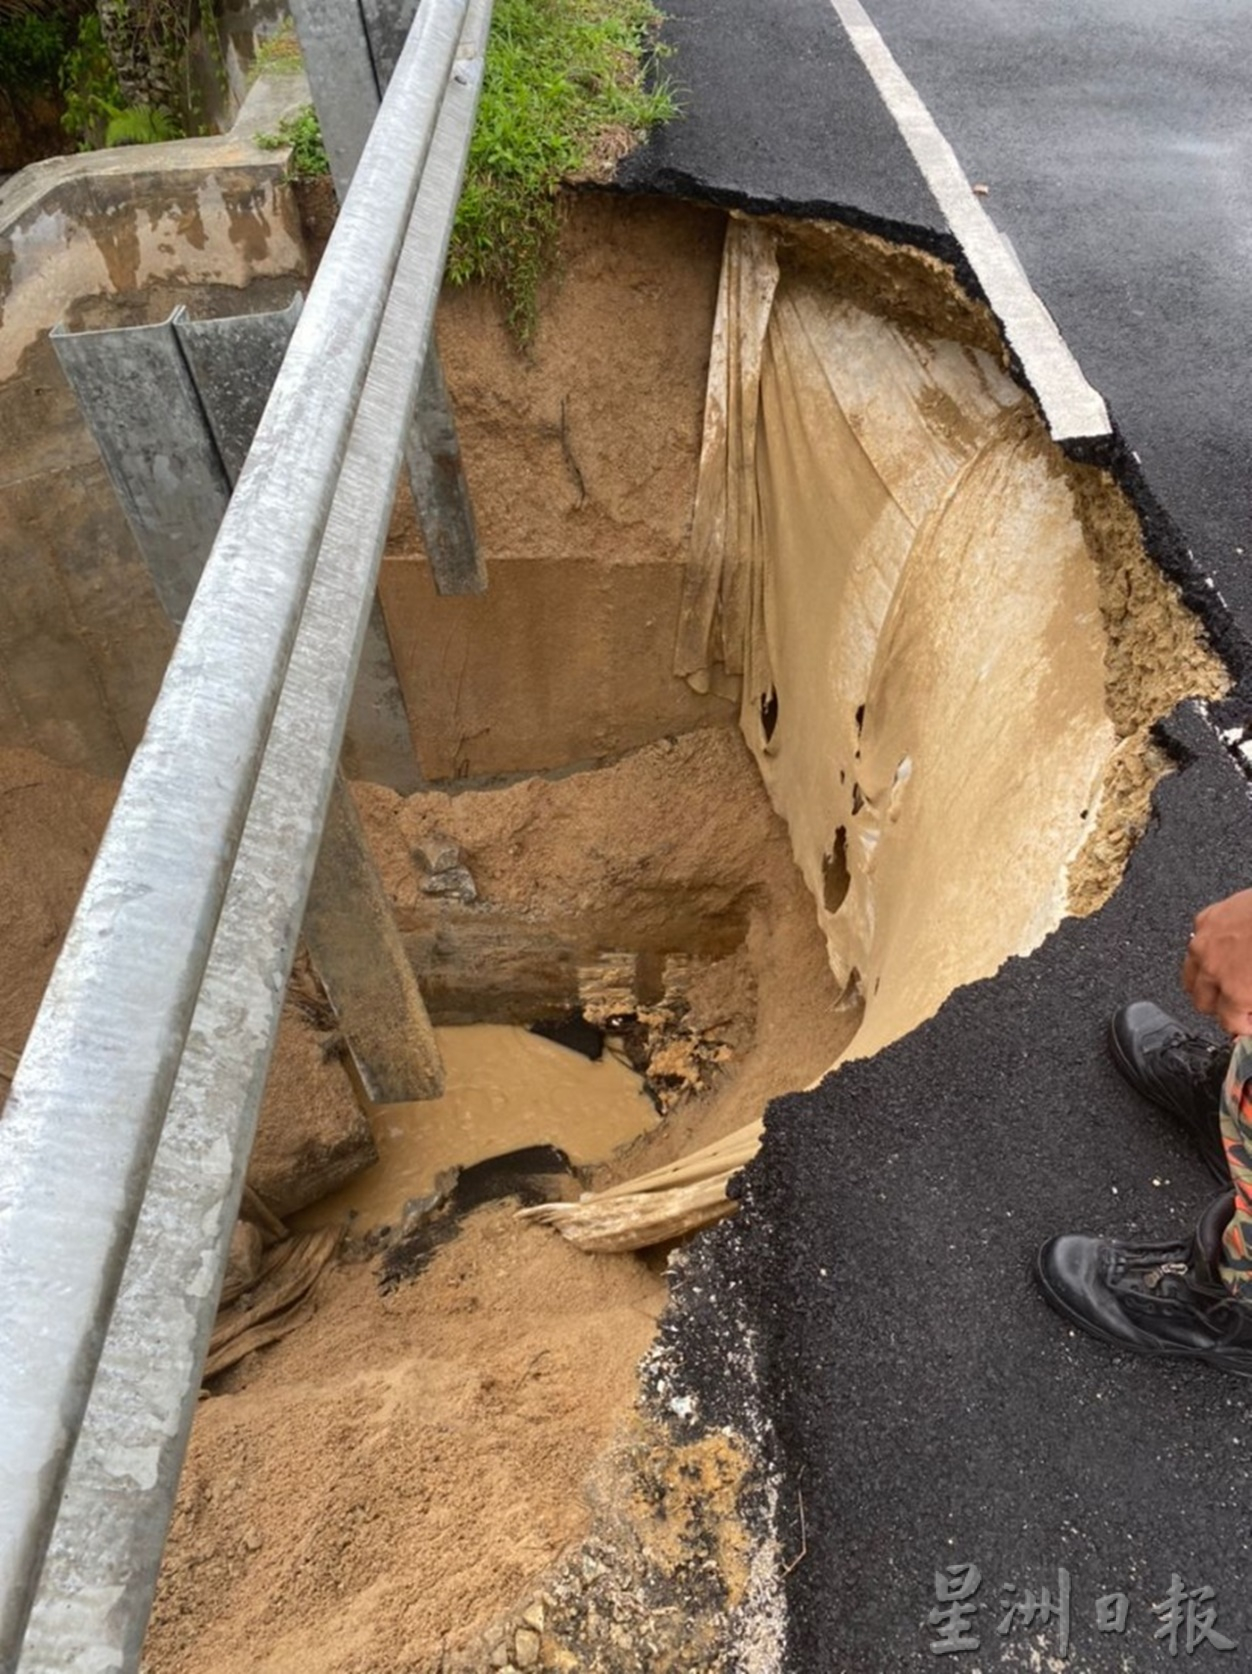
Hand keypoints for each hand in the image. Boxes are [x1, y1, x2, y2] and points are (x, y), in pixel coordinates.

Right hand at [1183, 888, 1251, 1035]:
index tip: (1247, 1023)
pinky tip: (1228, 949)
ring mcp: (1204, 942)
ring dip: (1205, 982)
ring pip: (1190, 975)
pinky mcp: (1204, 920)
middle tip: (1238, 1003)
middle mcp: (1213, 968)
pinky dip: (1208, 951)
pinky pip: (1196, 944)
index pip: (1228, 1024)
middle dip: (1219, 1007)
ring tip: (1227, 978)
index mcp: (1236, 990)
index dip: (1241, 1027)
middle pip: (1200, 1003)